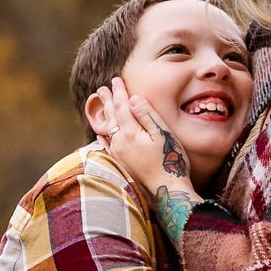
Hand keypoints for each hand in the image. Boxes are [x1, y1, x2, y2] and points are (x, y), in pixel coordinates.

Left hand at [99, 75, 191, 198]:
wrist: (168, 191)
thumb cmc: (170, 161)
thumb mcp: (163, 134)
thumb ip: (147, 115)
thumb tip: (133, 99)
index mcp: (130, 132)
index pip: (121, 106)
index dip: (119, 92)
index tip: (116, 79)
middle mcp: (120, 142)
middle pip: (111, 116)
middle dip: (107, 101)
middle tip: (102, 88)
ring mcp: (118, 154)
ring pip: (108, 129)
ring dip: (105, 115)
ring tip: (101, 105)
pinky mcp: (121, 165)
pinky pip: (107, 147)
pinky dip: (103, 138)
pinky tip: (99, 135)